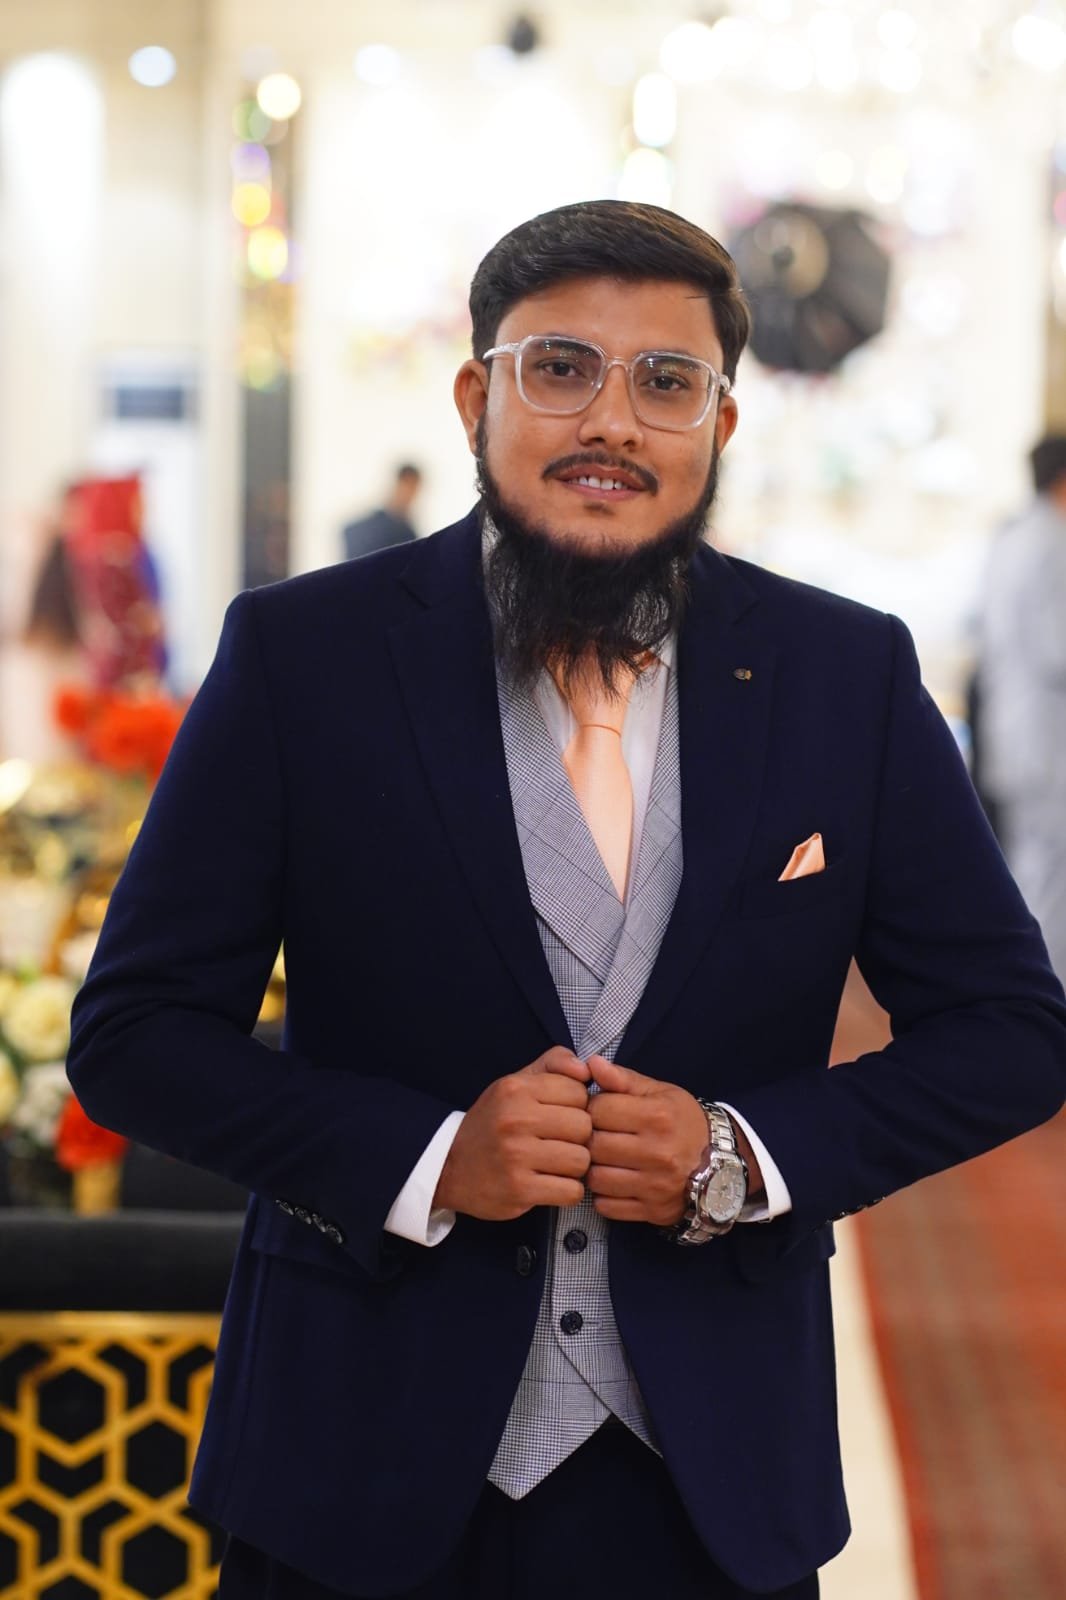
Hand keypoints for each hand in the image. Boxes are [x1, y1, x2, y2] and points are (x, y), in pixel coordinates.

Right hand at [433, 1047, 592, 1220]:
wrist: (448, 1166)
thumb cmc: (493, 1123)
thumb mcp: (515, 1083)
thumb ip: (553, 1064)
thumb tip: (587, 1068)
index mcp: (516, 1089)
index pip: (578, 1092)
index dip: (577, 1106)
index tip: (561, 1116)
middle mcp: (515, 1119)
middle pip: (584, 1127)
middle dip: (579, 1138)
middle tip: (561, 1143)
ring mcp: (516, 1156)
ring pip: (581, 1160)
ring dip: (574, 1167)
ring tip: (556, 1164)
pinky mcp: (519, 1189)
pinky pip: (571, 1191)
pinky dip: (567, 1191)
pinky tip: (552, 1184)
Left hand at [577, 1056, 707, 1224]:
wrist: (722, 1162)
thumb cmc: (683, 1122)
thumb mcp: (660, 1092)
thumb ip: (623, 1079)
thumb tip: (591, 1063)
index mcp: (658, 1116)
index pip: (598, 1110)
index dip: (591, 1108)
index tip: (598, 1111)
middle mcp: (658, 1152)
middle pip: (594, 1145)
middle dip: (589, 1138)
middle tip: (596, 1135)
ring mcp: (655, 1185)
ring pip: (596, 1179)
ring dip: (593, 1168)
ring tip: (603, 1159)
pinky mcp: (652, 1210)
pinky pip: (607, 1207)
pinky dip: (603, 1195)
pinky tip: (613, 1181)